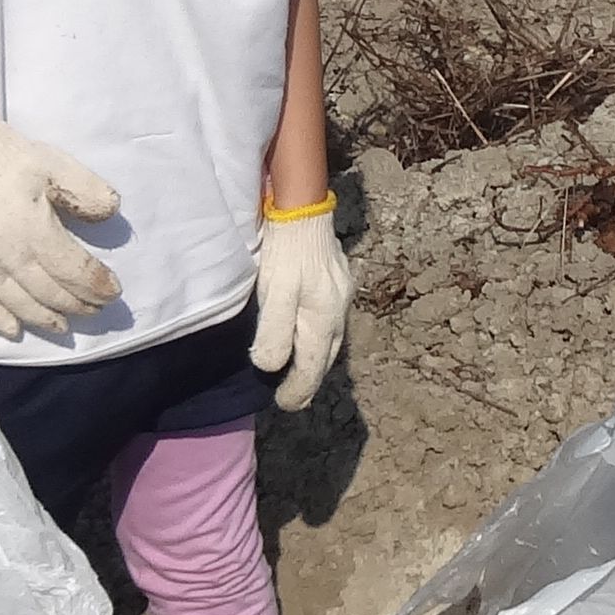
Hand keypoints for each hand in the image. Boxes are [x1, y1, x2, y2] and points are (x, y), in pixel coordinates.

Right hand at [0, 111, 122, 339]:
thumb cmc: (10, 159)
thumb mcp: (56, 164)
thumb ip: (86, 191)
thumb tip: (110, 213)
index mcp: (32, 229)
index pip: (72, 270)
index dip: (96, 285)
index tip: (113, 292)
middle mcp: (5, 253)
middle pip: (47, 292)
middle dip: (76, 305)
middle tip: (95, 309)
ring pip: (16, 302)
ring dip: (43, 319)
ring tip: (63, 326)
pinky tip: (13, 329)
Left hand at [252, 201, 349, 408]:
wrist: (304, 210)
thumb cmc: (286, 253)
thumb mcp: (274, 294)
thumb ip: (275, 333)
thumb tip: (272, 367)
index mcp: (324, 320)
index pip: (312, 368)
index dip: (297, 391)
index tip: (283, 404)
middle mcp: (339, 313)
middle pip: (326, 359)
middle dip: (309, 380)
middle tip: (291, 396)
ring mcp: (341, 297)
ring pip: (331, 342)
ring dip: (315, 360)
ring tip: (298, 371)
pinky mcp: (338, 284)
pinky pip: (330, 323)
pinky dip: (318, 338)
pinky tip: (307, 335)